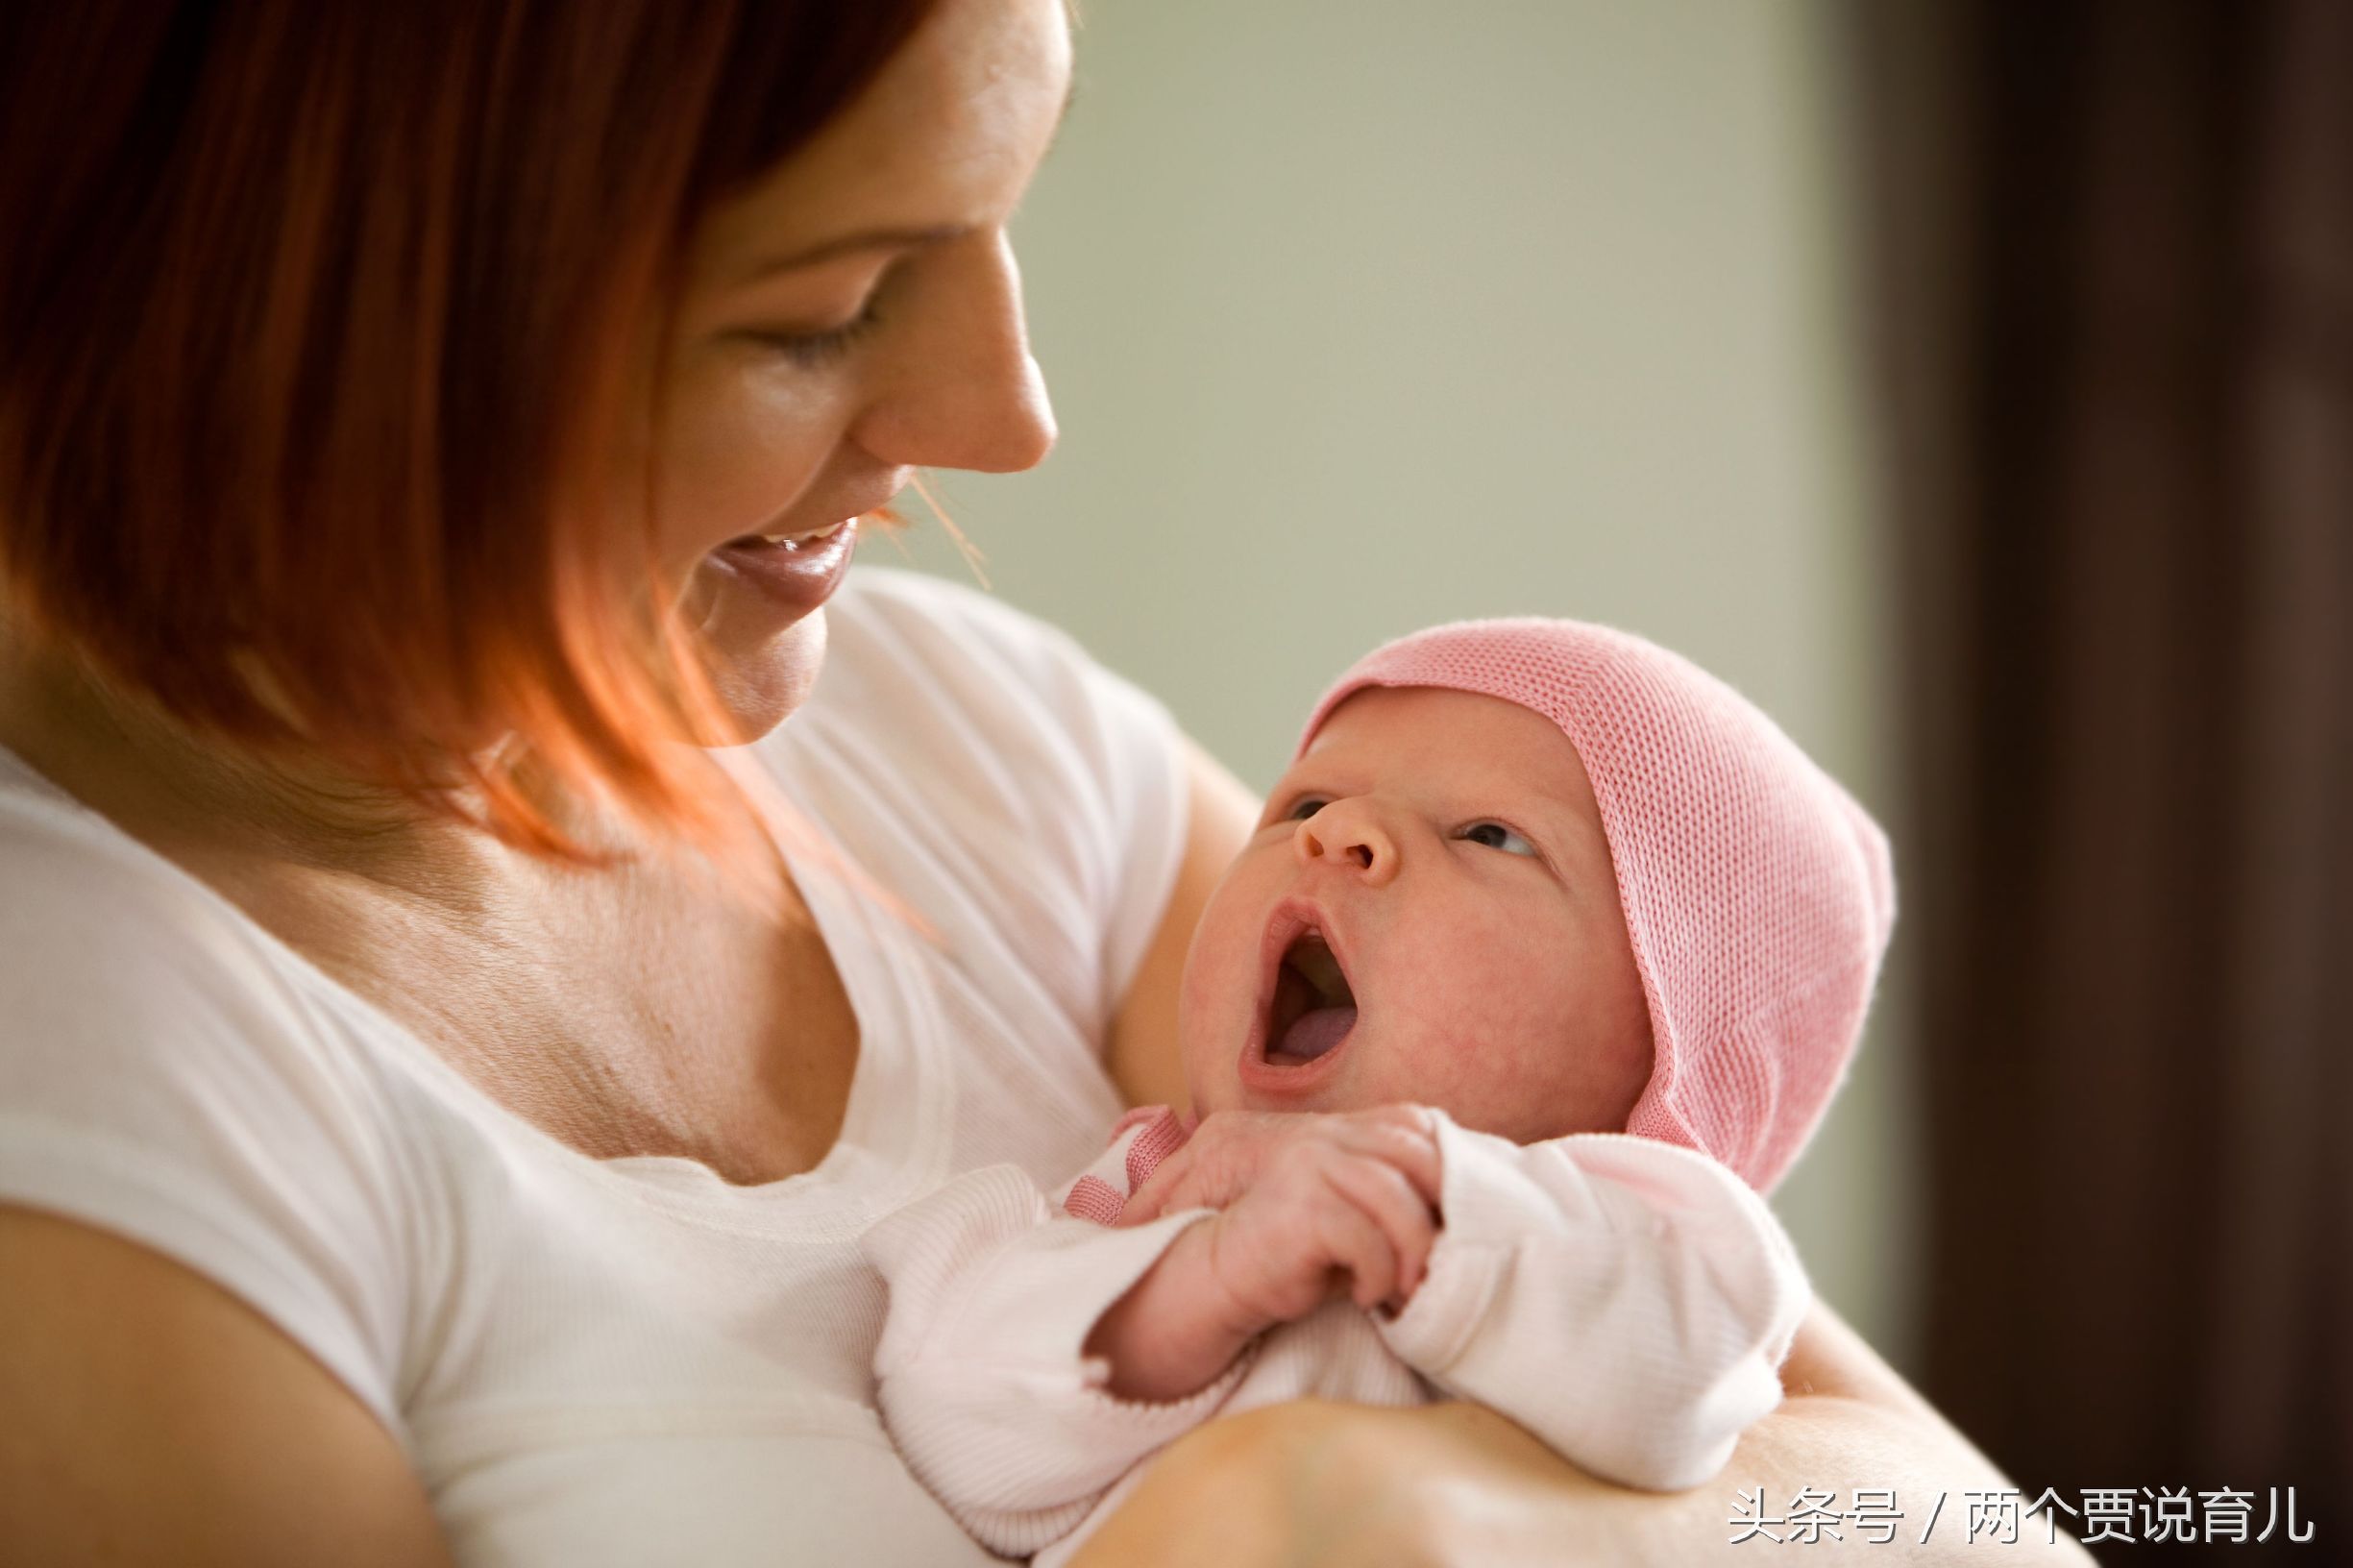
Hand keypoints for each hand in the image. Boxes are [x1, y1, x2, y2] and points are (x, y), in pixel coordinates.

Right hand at [1188, 1108, 1443, 1324]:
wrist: (1217, 1279)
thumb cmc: (1294, 1258)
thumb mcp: (1353, 1220)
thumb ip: (1393, 1201)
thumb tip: (1465, 1221)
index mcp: (1338, 1130)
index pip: (1411, 1123)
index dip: (1448, 1163)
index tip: (1460, 1217)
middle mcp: (1323, 1135)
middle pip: (1415, 1153)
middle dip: (1444, 1208)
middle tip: (1451, 1259)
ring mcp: (1307, 1163)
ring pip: (1395, 1195)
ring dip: (1416, 1250)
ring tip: (1410, 1289)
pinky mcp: (1298, 1204)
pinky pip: (1364, 1237)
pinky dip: (1379, 1274)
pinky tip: (1369, 1297)